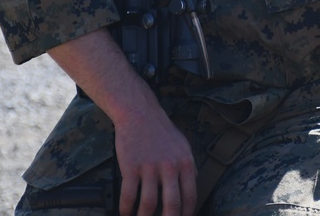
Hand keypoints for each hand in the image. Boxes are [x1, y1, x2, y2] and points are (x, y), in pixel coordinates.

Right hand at [47, 29, 196, 215]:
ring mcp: (150, 168)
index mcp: (186, 163)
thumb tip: (194, 182)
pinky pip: (129, 196)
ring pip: (149, 204)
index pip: (190, 196)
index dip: (187, 214)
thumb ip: (188, 166)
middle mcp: (170, 167)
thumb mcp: (183, 146)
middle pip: (172, 205)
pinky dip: (126, 209)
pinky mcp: (131, 168)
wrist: (140, 114)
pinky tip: (125, 213)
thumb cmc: (162, 131)